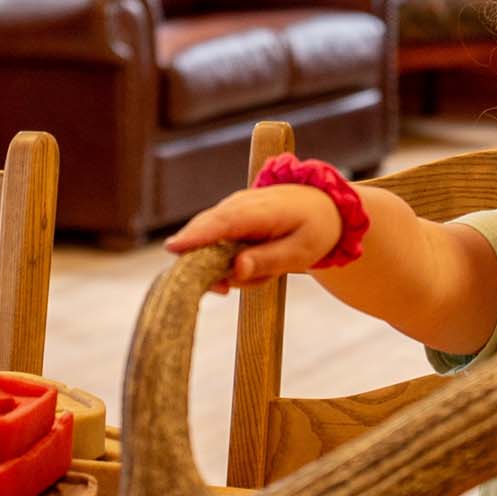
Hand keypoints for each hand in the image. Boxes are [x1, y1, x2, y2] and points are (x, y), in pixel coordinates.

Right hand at [163, 184, 341, 290]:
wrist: (323, 207)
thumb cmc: (314, 228)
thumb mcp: (301, 252)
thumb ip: (268, 261)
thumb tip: (235, 270)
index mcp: (260, 210)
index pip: (223, 222)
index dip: (197, 236)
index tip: (173, 249)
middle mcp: (238, 205)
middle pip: (204, 232)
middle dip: (206, 265)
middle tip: (225, 290)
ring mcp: (230, 210)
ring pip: (209, 245)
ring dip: (228, 269)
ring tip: (264, 273)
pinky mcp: (227, 220)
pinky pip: (215, 246)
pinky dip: (231, 264)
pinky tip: (256, 267)